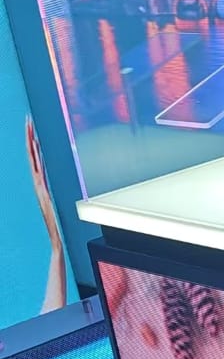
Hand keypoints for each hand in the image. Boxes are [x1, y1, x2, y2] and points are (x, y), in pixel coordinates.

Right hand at [26, 117, 59, 246]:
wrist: (57, 239)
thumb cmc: (58, 227)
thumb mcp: (58, 207)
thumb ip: (57, 197)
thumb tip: (61, 188)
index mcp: (42, 185)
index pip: (35, 159)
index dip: (32, 144)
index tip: (31, 128)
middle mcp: (39, 184)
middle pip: (32, 155)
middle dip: (29, 137)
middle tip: (27, 120)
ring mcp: (40, 187)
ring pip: (34, 160)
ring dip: (31, 144)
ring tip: (29, 127)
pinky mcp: (43, 192)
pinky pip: (39, 171)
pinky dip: (37, 159)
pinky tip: (38, 148)